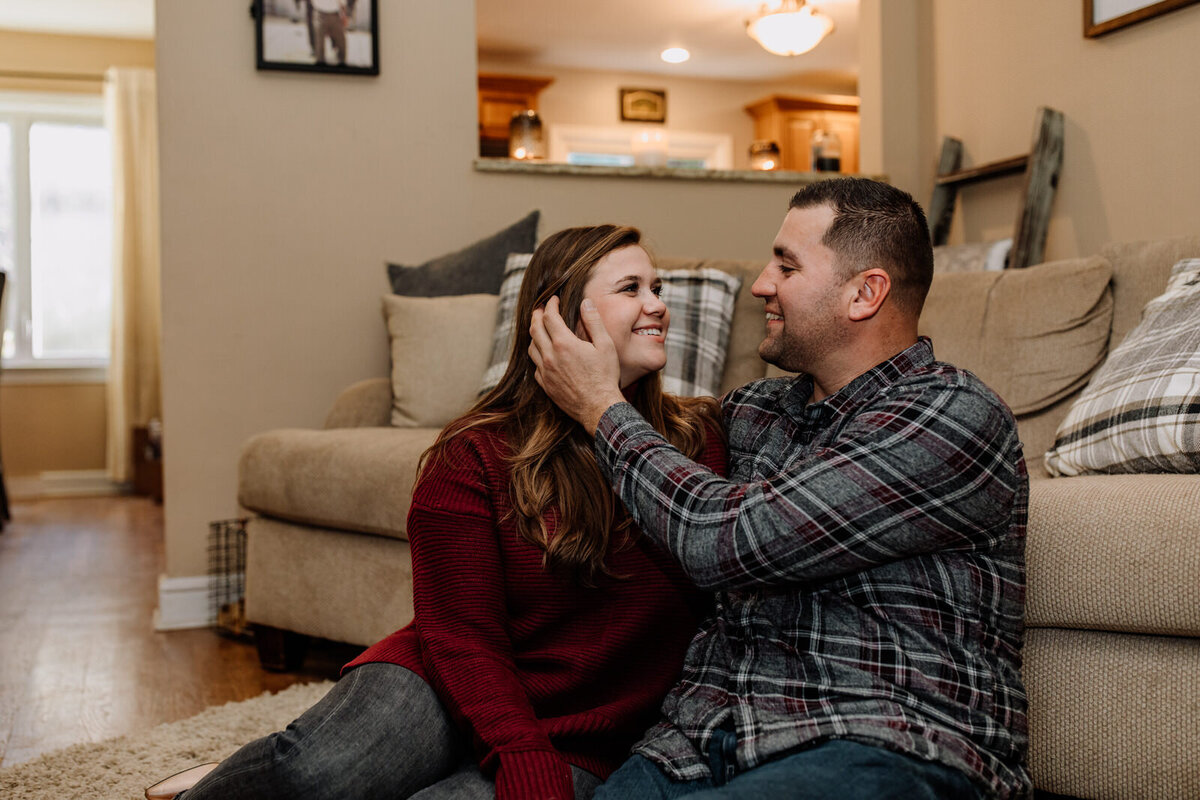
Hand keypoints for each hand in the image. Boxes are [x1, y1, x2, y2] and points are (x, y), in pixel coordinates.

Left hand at [529, 296, 625, 433]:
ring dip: (534, 334)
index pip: (549, 317)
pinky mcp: (545, 385)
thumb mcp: (605, 345)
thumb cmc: (605, 376)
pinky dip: (537, 354)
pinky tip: (544, 353)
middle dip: (537, 315)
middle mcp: (550, 356)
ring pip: (531, 347)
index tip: (554, 300)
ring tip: (540, 329)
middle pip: (535, 329)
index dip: (550, 305)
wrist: (599, 407)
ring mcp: (545, 372)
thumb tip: (585, 303)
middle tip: (541, 309)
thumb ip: (593, 322)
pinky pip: (535, 365)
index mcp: (564, 344)